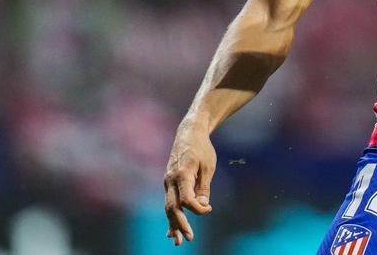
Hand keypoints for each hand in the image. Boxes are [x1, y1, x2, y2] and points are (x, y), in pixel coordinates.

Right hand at [164, 123, 215, 245]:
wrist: (188, 133)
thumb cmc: (201, 148)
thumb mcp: (208, 166)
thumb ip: (204, 187)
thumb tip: (201, 206)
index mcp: (181, 174)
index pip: (186, 200)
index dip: (197, 209)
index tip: (209, 208)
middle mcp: (170, 180)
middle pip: (172, 207)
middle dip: (180, 224)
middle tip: (190, 238)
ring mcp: (167, 182)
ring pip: (168, 207)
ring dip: (173, 224)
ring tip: (177, 242)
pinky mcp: (169, 183)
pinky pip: (168, 202)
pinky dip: (170, 216)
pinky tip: (171, 231)